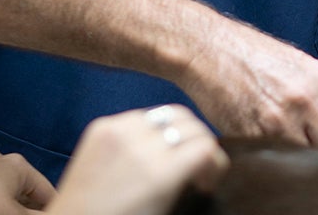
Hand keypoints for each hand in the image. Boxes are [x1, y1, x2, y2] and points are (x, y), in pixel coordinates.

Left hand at [0, 149, 55, 213]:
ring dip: (14, 207)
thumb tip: (55, 214)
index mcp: (19, 163)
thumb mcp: (10, 213)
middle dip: (31, 208)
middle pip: (26, 191)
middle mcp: (3, 161)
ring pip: (7, 193)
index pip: (46, 189)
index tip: (58, 213)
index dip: (53, 205)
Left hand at [46, 105, 228, 214]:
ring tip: (171, 154)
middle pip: (190, 123)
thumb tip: (207, 161)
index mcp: (160, 173)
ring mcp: (118, 131)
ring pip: (167, 113)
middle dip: (200, 143)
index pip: (207, 145)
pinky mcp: (101, 126)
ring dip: (176, 132)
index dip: (216, 162)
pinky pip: (138, 116)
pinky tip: (143, 150)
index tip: (211, 178)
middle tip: (197, 164)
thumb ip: (188, 180)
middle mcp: (140, 144)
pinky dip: (148, 130)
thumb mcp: (164, 210)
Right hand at [180, 13, 317, 157]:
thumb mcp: (299, 62)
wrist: (208, 49)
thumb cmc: (250, 51)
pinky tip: (272, 144)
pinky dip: (279, 160)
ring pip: (312, 164)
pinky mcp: (254, 140)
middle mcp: (306, 103)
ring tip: (297, 146)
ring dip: (308, 160)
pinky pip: (279, 162)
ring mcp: (279, 125)